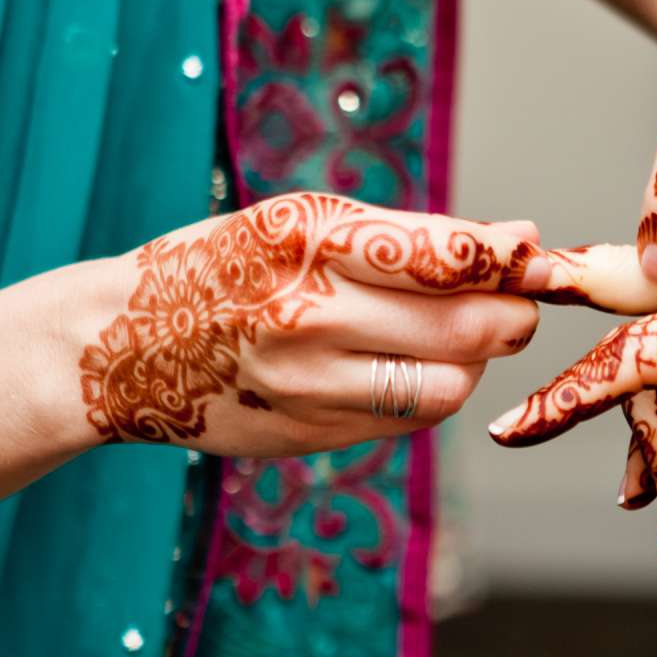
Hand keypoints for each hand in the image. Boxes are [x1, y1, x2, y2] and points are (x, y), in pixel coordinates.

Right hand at [80, 194, 551, 457]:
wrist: (117, 345)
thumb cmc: (224, 266)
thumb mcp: (299, 221)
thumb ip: (409, 234)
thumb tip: (517, 242)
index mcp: (304, 236)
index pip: (447, 256)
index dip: (512, 262)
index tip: (539, 259)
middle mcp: (305, 312)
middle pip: (465, 327)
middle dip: (511, 313)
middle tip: (517, 302)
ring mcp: (304, 383)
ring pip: (448, 385)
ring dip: (475, 363)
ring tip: (459, 336)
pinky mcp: (306, 434)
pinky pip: (408, 421)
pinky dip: (429, 394)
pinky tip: (408, 368)